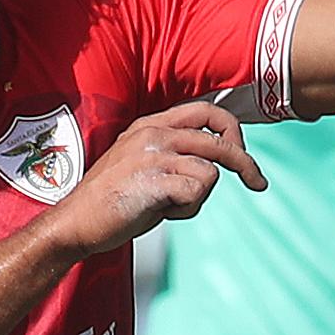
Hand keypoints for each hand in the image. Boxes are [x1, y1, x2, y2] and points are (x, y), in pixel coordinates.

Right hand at [53, 102, 264, 245]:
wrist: (76, 222)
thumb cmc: (113, 200)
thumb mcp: (145, 164)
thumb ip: (175, 155)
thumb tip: (215, 162)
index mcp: (152, 124)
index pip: (207, 112)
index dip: (233, 131)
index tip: (243, 154)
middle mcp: (154, 132)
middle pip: (220, 141)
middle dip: (246, 164)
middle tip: (258, 183)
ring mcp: (153, 154)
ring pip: (210, 173)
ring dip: (198, 198)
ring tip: (168, 206)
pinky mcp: (153, 179)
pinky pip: (196, 193)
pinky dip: (186, 210)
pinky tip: (160, 212)